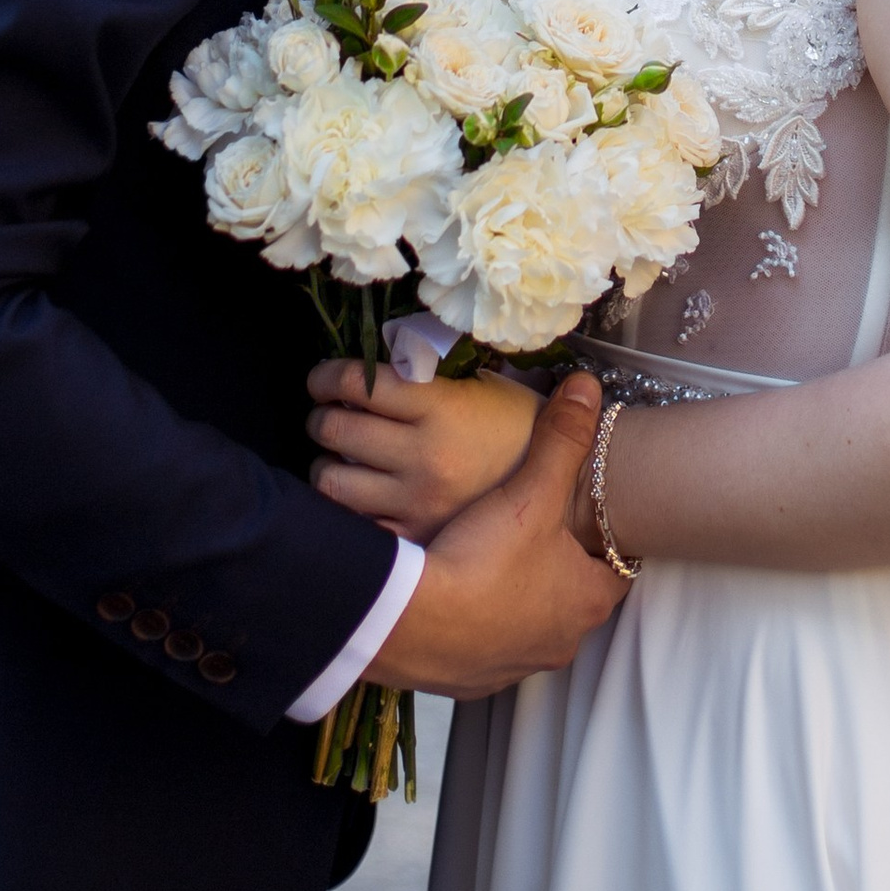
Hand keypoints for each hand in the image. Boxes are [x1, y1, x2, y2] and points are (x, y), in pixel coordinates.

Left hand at [306, 357, 540, 542]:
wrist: (568, 494)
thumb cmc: (520, 429)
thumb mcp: (485, 386)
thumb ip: (432, 372)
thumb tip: (376, 351)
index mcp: (442, 408)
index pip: (358, 382)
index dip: (327, 376)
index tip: (323, 379)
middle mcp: (425, 456)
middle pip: (337, 429)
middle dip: (321, 417)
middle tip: (325, 413)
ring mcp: (417, 502)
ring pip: (333, 480)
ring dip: (324, 463)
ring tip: (335, 455)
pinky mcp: (416, 538)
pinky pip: (355, 524)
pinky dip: (345, 507)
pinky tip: (355, 494)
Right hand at [365, 372, 627, 699]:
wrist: (410, 621)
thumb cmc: (485, 558)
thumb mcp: (532, 490)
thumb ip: (563, 438)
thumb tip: (589, 385)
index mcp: (588, 602)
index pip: (619, 570)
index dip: (605, 541)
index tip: (588, 519)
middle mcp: (560, 644)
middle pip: (571, 598)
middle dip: (558, 568)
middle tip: (535, 531)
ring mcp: (513, 668)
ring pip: (527, 626)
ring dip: (516, 599)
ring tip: (489, 558)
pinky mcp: (469, 682)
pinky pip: (482, 648)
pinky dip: (475, 624)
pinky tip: (453, 593)